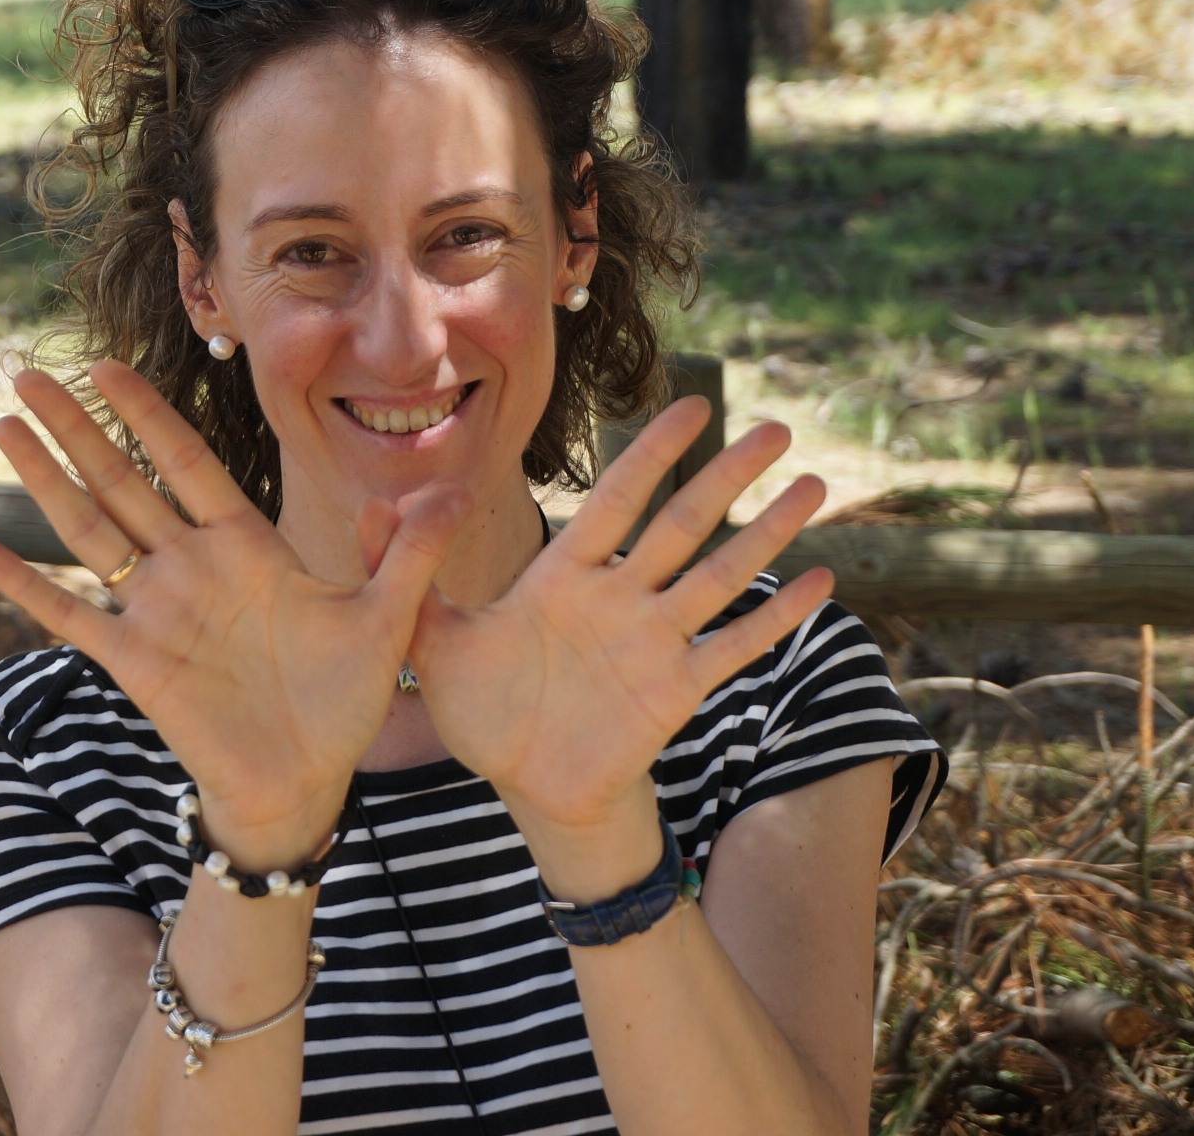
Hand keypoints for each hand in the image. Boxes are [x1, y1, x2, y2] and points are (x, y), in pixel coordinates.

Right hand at [0, 361, 465, 870]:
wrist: (309, 782)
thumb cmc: (345, 702)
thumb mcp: (389, 618)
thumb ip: (410, 554)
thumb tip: (444, 492)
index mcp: (245, 545)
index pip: (185, 460)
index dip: (148, 413)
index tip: (108, 365)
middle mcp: (190, 568)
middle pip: (122, 479)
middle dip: (77, 426)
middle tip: (28, 371)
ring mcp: (156, 612)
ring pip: (88, 530)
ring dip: (46, 480)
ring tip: (5, 426)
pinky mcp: (135, 662)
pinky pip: (71, 616)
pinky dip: (27, 585)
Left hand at [404, 399, 834, 893]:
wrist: (528, 788)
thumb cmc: (485, 713)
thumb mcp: (433, 644)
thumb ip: (411, 575)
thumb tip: (374, 506)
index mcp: (565, 576)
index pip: (616, 499)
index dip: (653, 453)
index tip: (692, 405)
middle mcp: (620, 597)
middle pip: (683, 523)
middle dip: (728, 476)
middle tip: (777, 429)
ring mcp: (655, 640)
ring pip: (720, 574)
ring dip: (767, 533)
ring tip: (813, 487)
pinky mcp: (677, 689)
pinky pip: (733, 646)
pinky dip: (774, 615)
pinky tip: (818, 580)